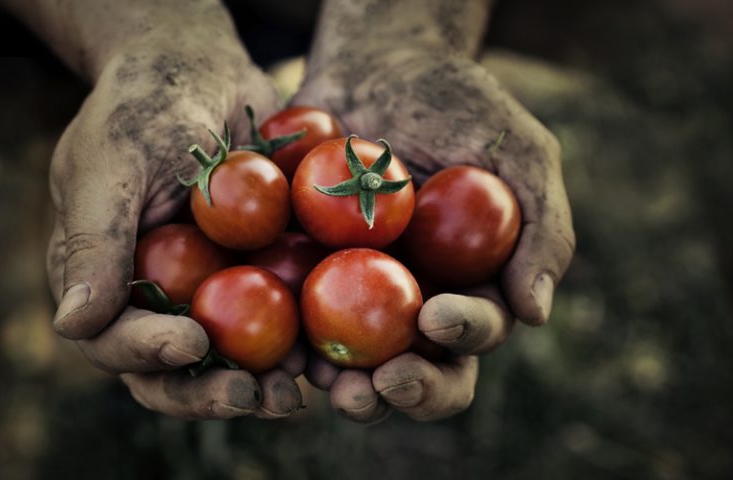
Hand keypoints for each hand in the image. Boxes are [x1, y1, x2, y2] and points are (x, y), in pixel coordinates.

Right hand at [45, 43, 303, 417]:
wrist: (203, 71)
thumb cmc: (145, 107)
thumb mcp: (111, 164)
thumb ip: (93, 243)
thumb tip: (73, 326)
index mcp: (107, 281)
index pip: (115, 340)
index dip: (148, 353)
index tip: (191, 341)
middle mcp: (158, 297)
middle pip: (177, 369)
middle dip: (211, 391)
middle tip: (254, 396)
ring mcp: (212, 289)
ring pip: (233, 358)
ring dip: (265, 383)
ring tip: (298, 391)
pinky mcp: (261, 275)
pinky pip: (283, 320)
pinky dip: (304, 343)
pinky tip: (331, 353)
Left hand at [293, 49, 574, 420]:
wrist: (378, 65)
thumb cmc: (458, 103)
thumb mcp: (520, 153)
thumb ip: (542, 229)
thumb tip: (534, 313)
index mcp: (469, 284)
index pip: (474, 332)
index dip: (463, 338)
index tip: (438, 316)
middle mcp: (413, 301)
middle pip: (416, 369)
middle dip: (406, 389)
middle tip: (383, 384)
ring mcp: (354, 292)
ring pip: (351, 363)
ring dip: (342, 385)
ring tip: (327, 381)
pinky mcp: (302, 274)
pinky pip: (292, 317)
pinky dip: (286, 340)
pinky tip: (279, 348)